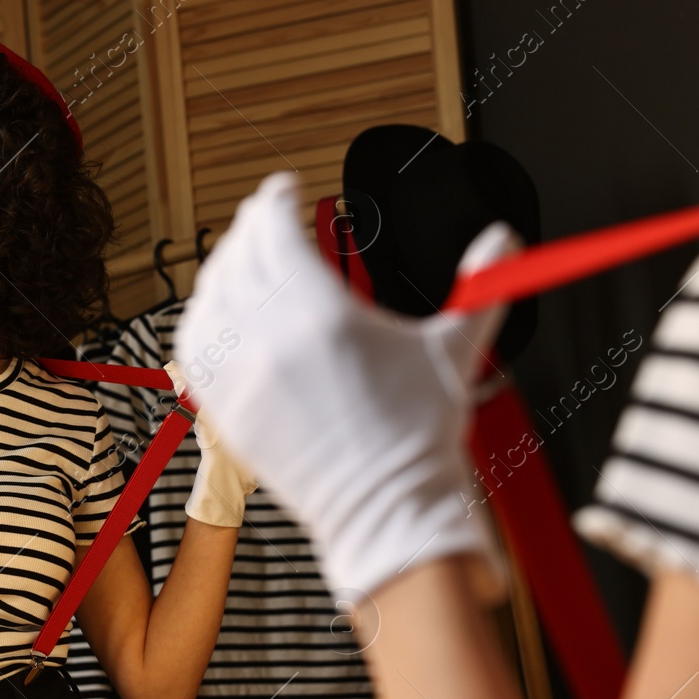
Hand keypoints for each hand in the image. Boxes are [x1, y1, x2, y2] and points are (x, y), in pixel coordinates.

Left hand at [173, 171, 517, 602]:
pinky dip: (200, 319)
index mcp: (323, 312)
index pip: (275, 229)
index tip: (283, 189)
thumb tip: (505, 242)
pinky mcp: (225, 409)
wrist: (385, 509)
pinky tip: (216, 312)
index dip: (274, 200)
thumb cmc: (416, 438)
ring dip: (221, 268)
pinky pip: (193, 347)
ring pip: (209, 296)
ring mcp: (242, 375)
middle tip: (262, 219)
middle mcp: (272, 338)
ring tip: (239, 260)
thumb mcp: (451, 352)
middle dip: (250, 228)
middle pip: (239, 255)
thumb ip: (479, 288)